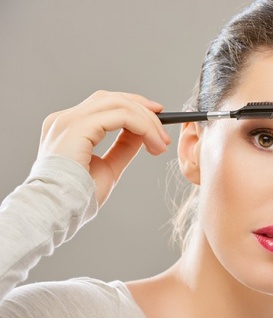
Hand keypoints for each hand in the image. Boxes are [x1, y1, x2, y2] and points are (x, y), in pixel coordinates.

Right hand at [38, 90, 170, 206]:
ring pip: (118, 104)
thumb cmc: (77, 198)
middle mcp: (64, 119)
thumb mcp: (108, 167)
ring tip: (161, 143)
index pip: (103, 104)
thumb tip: (142, 134)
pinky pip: (120, 116)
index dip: (133, 106)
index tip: (157, 117)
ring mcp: (68, 120)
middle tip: (164, 132)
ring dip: (147, 121)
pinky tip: (153, 144)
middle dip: (144, 110)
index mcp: (68, 128)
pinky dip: (143, 127)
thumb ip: (123, 147)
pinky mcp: (77, 127)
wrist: (57, 212)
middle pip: (111, 99)